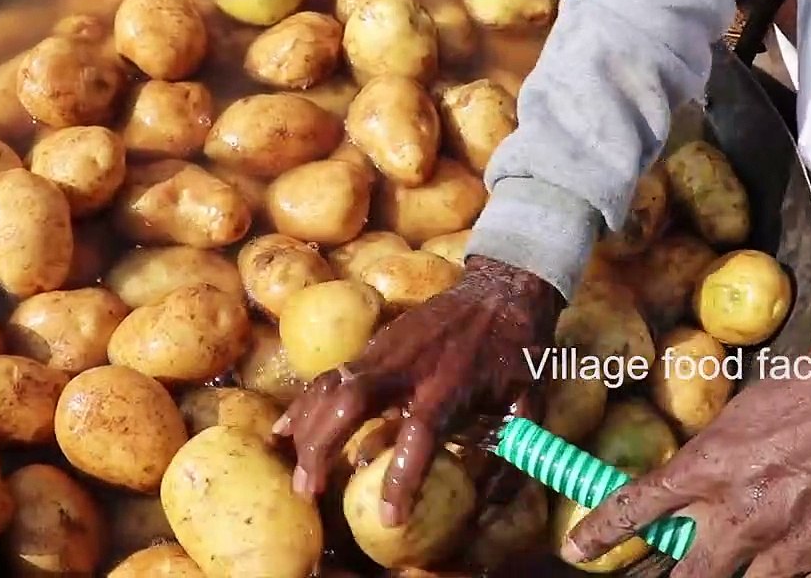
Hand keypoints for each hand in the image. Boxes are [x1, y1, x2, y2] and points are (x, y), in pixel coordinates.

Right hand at [273, 256, 561, 526]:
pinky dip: (305, 403)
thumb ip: (508, 453)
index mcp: (449, 385)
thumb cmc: (514, 353)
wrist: (498, 292)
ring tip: (295, 473)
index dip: (401, 476)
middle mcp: (409, 367)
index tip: (389, 518)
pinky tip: (284, 429)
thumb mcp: (526, 404)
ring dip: (307, 429)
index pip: (420, 434)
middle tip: (310, 490)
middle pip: (353, 402)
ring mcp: (384, 352)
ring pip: (332, 386)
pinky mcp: (372, 345)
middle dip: (323, 447)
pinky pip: (330, 376)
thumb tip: (489, 504)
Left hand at [563, 305, 810, 576]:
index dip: (603, 533)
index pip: (640, 508)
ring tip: (751, 559)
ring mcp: (799, 547)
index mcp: (716, 464)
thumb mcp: (756, 406)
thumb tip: (700, 471)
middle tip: (670, 574)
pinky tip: (807, 565)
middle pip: (689, 575)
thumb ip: (722, 448)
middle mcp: (747, 513)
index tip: (578, 548)